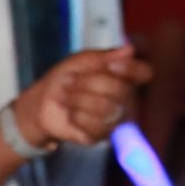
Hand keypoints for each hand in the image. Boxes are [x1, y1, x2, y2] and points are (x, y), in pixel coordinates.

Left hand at [15, 44, 148, 150]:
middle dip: (90, 83)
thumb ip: (104, 57)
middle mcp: (124, 99)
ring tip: (67, 98)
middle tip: (71, 83)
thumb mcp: (80, 61)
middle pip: (121, 90)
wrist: (40, 104)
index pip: (144, 73)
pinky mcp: (100, 135)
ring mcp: (113, 119)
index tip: (110, 66)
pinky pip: (95, 126)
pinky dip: (76, 116)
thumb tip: (130, 50)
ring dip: (79, 100)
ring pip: (107, 108)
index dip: (131, 69)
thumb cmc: (63, 79)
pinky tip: (70, 114)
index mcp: (123, 77)